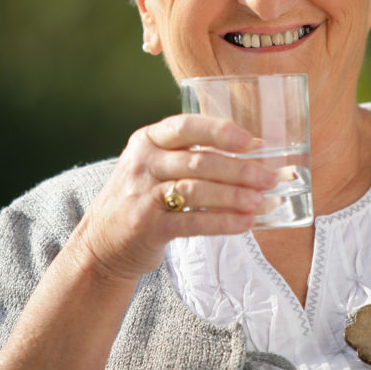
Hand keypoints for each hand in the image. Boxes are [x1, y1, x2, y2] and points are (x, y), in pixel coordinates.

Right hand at [70, 114, 278, 281]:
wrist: (101, 242)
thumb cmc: (142, 197)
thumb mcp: (158, 165)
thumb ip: (198, 153)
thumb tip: (255, 146)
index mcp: (148, 139)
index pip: (186, 127)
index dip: (219, 132)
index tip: (249, 141)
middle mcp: (143, 163)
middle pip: (198, 161)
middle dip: (239, 170)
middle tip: (269, 178)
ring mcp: (142, 195)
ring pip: (196, 190)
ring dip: (234, 196)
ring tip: (260, 201)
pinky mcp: (147, 226)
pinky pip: (192, 222)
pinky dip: (222, 222)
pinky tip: (245, 223)